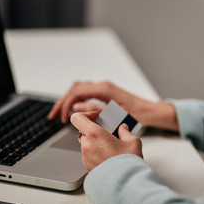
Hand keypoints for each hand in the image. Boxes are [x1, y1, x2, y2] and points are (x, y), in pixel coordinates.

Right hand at [47, 81, 178, 131]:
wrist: (150, 111)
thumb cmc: (136, 114)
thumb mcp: (115, 115)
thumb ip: (94, 110)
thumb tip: (76, 108)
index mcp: (104, 89)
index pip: (77, 92)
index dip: (66, 104)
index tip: (62, 117)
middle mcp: (102, 86)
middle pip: (75, 89)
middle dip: (63, 102)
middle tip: (54, 115)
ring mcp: (104, 88)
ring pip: (79, 90)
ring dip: (68, 100)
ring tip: (60, 113)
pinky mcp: (105, 93)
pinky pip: (86, 93)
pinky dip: (76, 100)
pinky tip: (73, 109)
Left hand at [71, 111, 142, 171]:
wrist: (125, 185)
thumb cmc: (127, 164)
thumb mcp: (132, 142)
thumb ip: (125, 132)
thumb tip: (123, 129)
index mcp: (95, 134)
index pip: (78, 118)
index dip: (86, 115)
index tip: (96, 117)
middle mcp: (87, 145)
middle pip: (84, 131)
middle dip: (95, 132)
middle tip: (108, 134)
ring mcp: (85, 158)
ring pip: (87, 145)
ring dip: (96, 144)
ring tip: (111, 148)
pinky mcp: (87, 168)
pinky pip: (89, 156)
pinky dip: (96, 155)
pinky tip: (109, 158)